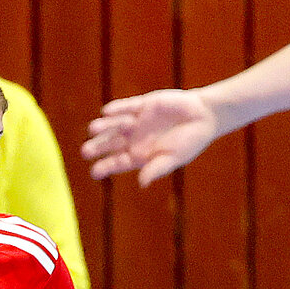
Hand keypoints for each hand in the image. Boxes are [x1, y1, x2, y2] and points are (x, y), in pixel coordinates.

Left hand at [83, 89, 219, 185]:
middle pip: (110, 144)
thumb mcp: (174, 158)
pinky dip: (117, 109)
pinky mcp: (143, 105)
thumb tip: (142, 183)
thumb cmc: (190, 142)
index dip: (105, 167)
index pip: (117, 162)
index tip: (94, 172)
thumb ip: (156, 168)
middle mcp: (134, 139)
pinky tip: (106, 112)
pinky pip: (127, 106)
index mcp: (139, 155)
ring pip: (114, 125)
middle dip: (98, 147)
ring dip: (104, 127)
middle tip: (85, 151)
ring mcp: (137, 121)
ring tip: (93, 129)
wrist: (203, 116)